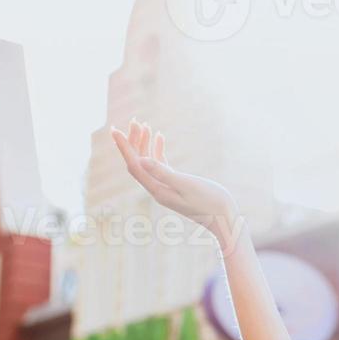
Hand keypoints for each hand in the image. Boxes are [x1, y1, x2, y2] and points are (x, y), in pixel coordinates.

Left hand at [111, 118, 241, 245]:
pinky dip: (158, 150)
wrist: (224, 219)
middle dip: (133, 141)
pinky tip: (160, 136)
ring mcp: (166, 188)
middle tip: (133, 120)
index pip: (134, 165)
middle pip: (138, 162)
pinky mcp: (176, 185)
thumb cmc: (210, 202)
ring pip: (148, 162)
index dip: (123, 147)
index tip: (114, 129)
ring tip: (143, 124)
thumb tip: (142, 160)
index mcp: (158, 190)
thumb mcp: (186, 185)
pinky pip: (161, 165)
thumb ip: (164, 173)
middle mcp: (158, 189)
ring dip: (144, 143)